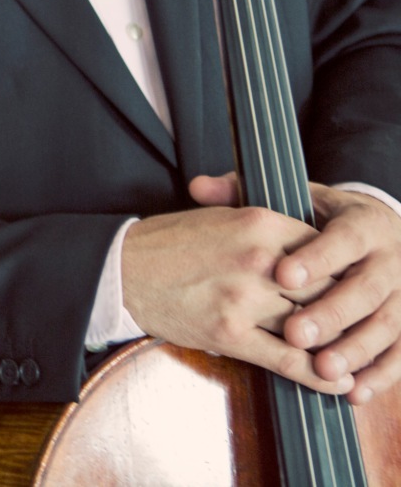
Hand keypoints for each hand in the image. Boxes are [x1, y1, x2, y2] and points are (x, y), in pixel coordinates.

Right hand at [122, 173, 342, 395]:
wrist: (120, 268)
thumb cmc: (170, 243)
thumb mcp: (221, 217)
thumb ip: (269, 231)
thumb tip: (315, 251)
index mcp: (259, 223)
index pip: (327, 251)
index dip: (345, 274)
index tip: (354, 290)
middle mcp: (258, 259)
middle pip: (329, 289)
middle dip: (348, 312)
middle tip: (365, 328)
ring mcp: (244, 298)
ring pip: (314, 326)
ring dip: (340, 347)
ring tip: (358, 359)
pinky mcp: (229, 333)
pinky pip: (288, 359)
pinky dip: (318, 374)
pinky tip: (335, 381)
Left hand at [260, 181, 400, 403]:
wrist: (383, 233)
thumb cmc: (325, 219)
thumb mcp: (295, 200)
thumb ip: (247, 193)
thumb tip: (197, 187)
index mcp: (363, 223)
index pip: (342, 240)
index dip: (316, 258)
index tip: (282, 275)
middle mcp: (390, 260)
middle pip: (364, 289)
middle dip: (331, 313)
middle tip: (295, 333)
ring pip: (386, 325)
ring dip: (355, 349)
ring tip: (323, 369)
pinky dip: (380, 374)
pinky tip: (354, 393)